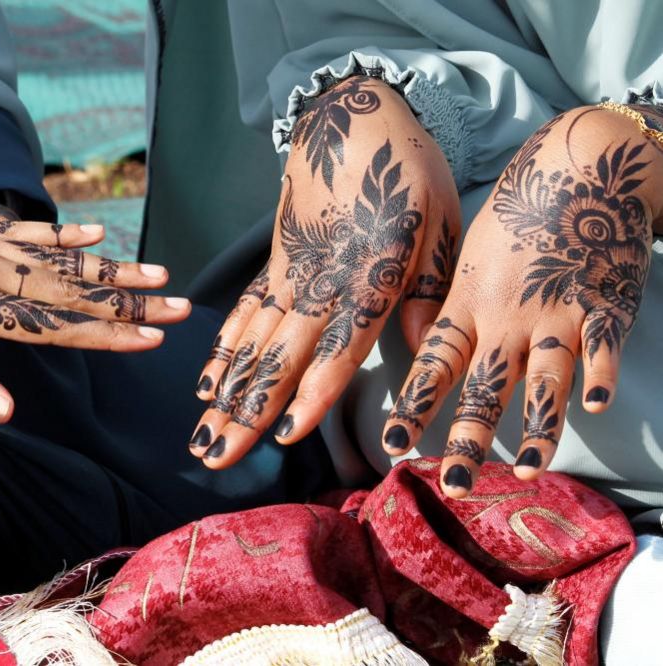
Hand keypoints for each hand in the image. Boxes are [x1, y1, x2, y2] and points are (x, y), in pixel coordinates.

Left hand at [0, 99, 190, 421]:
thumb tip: (8, 412)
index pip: (52, 326)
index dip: (106, 334)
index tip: (153, 339)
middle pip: (71, 289)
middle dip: (129, 301)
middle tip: (180, 305)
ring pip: (59, 257)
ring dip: (110, 268)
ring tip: (156, 271)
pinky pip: (24, 231)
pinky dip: (62, 234)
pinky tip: (94, 233)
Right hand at [189, 77, 459, 467]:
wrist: (352, 115)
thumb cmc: (405, 173)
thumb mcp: (440, 228)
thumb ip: (430, 295)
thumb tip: (427, 356)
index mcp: (369, 276)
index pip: (338, 345)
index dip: (311, 390)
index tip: (285, 432)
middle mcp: (320, 282)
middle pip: (279, 356)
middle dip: (247, 410)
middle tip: (217, 456)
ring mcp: (289, 273)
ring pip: (253, 342)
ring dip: (226, 391)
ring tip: (202, 434)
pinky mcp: (274, 263)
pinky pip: (244, 311)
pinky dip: (223, 348)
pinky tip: (206, 382)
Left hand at [381, 105, 662, 496]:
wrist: (578, 168)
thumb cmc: (517, 213)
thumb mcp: (469, 258)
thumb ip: (456, 308)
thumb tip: (431, 349)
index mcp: (468, 304)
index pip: (435, 365)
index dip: (415, 406)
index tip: (393, 445)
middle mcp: (508, 316)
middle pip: (486, 387)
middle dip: (469, 439)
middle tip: (455, 484)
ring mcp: (558, 313)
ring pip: (544, 380)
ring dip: (537, 428)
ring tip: (529, 469)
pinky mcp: (605, 307)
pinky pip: (601, 348)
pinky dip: (599, 375)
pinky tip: (595, 407)